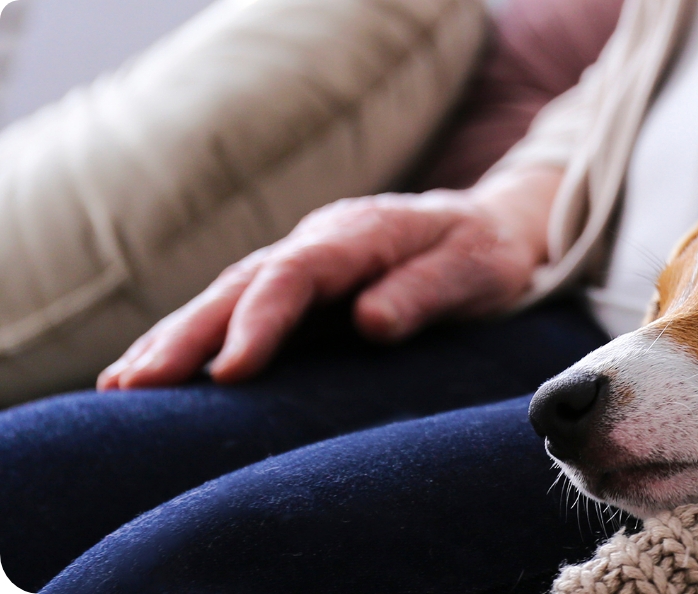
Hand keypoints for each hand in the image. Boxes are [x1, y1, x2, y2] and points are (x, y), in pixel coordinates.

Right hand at [99, 167, 560, 388]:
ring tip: (122, 388)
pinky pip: (231, 309)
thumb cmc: (485, 251)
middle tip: (137, 387)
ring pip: (223, 297)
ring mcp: (298, 259)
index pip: (294, 276)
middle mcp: (315, 241)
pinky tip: (146, 372)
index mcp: (358, 234)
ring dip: (170, 340)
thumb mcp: (477, 269)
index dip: (257, 322)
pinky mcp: (292, 284)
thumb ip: (425, 291)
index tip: (227, 371)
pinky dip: (187, 337)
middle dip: (185, 336)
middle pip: (239, 286)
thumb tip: (371, 322)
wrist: (492, 225)